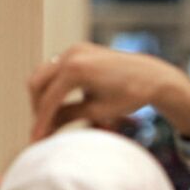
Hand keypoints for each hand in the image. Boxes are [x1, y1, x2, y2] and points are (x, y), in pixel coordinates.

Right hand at [28, 42, 189, 140]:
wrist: (153, 77)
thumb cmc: (130, 94)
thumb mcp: (96, 111)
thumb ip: (66, 117)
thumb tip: (44, 129)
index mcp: (76, 69)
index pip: (48, 100)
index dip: (40, 122)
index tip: (36, 140)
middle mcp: (72, 54)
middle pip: (37, 84)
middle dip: (38, 108)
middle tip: (43, 128)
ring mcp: (74, 50)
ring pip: (42, 75)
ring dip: (43, 96)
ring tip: (52, 117)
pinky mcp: (78, 51)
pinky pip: (55, 69)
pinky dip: (53, 86)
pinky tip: (60, 103)